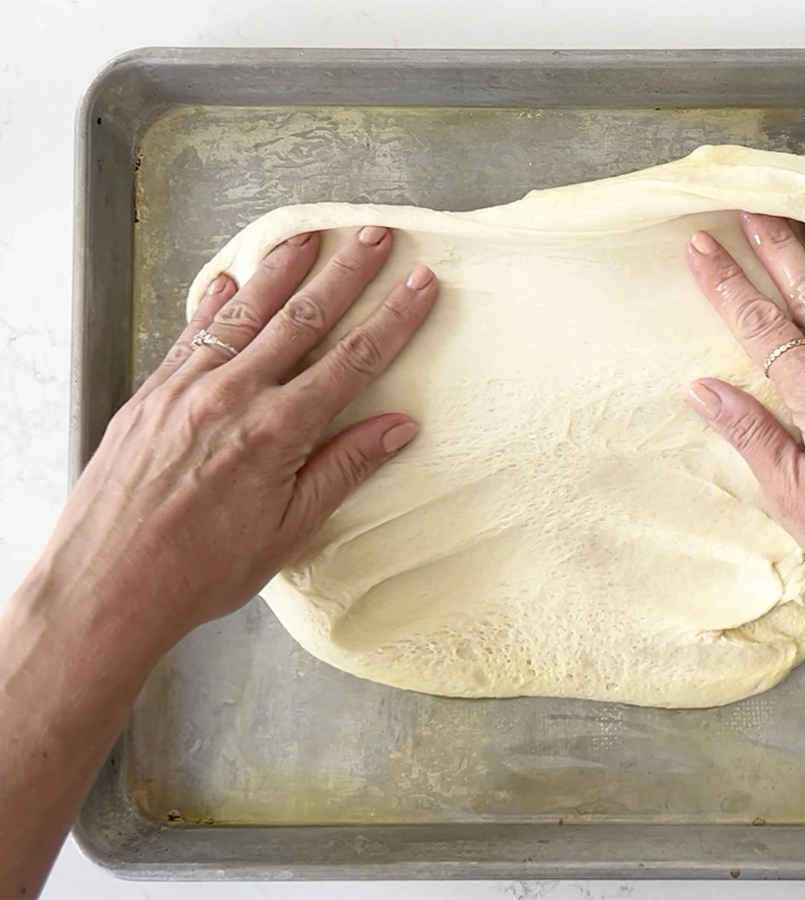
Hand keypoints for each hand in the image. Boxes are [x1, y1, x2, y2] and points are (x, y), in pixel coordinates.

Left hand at [38, 226, 437, 641]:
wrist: (105, 587)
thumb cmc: (199, 571)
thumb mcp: (289, 530)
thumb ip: (342, 468)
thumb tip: (396, 428)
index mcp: (275, 432)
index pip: (352, 361)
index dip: (393, 319)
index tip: (420, 285)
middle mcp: (231, 396)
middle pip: (303, 318)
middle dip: (347, 273)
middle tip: (377, 236)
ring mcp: (184, 389)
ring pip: (244, 312)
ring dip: (282, 269)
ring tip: (311, 235)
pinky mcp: (149, 394)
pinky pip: (190, 334)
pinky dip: (215, 303)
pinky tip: (229, 279)